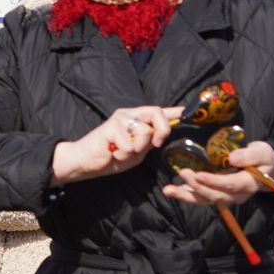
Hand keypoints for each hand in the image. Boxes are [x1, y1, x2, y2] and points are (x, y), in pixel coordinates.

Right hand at [50, 106, 181, 184]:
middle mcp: (128, 115)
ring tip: (122, 152)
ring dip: (137, 149)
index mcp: (135, 119)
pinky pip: (129, 144)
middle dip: (162, 129)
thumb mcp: (136, 151)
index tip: (188, 112)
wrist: (85, 162)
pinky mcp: (110, 128)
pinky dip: (123, 154)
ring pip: (144, 131)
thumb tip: (163, 133)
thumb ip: (149, 141)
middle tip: (156, 143)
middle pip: (156, 112)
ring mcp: (118, 120)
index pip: (158, 111)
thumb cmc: (110, 157)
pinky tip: (112, 153)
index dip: (175, 111)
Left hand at [162, 140, 273, 205]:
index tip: (198, 175)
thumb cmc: (263, 159)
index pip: (229, 184)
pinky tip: (170, 190)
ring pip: (204, 199)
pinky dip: (185, 194)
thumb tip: (232, 158)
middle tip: (184, 174)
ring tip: (169, 190)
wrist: (266, 170)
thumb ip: (250, 155)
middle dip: (197, 186)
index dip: (213, 181)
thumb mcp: (262, 152)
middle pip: (214, 195)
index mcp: (247, 184)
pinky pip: (200, 197)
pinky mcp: (216, 195)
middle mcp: (236, 195)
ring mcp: (225, 197)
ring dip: (185, 195)